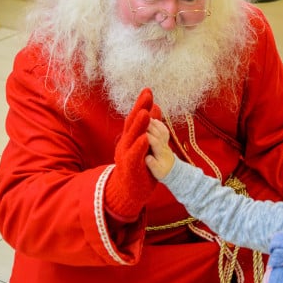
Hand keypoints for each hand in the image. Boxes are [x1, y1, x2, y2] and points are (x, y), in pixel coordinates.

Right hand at [104, 89, 160, 220]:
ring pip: (132, 137)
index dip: (142, 104)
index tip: (148, 90)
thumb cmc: (139, 167)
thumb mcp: (146, 144)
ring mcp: (126, 154)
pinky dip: (139, 146)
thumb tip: (156, 107)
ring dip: (139, 125)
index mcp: (131, 137)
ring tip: (145, 113)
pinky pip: (134, 155)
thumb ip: (150, 126)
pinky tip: (145, 138)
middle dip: (140, 108)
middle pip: (132, 122)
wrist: (129, 191)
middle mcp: (126, 143)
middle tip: (147, 94)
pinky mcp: (129, 167)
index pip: (136, 117)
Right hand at [146, 118, 174, 179]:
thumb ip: (152, 165)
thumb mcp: (157, 172)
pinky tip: (154, 120)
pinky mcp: (165, 140)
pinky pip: (164, 130)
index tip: (140, 132)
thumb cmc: (163, 172)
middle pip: (158, 133)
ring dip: (154, 123)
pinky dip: (159, 124)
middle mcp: (164, 145)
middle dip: (150, 126)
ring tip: (146, 117)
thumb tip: (147, 158)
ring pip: (161, 130)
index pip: (155, 142)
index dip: (148, 136)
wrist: (173, 171)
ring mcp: (165, 142)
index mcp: (161, 153)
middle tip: (141, 119)